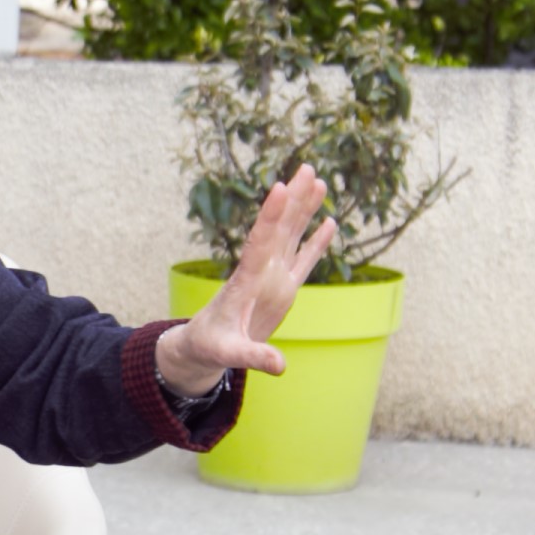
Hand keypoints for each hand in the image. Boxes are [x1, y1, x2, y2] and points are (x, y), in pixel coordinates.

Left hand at [157, 166, 337, 389]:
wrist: (204, 346)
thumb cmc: (211, 347)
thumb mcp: (229, 354)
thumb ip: (253, 356)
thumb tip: (280, 366)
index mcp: (245, 282)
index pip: (259, 244)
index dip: (270, 217)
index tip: (280, 188)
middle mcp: (259, 272)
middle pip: (279, 229)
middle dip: (293, 199)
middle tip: (308, 167)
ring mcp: (272, 277)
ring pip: (291, 236)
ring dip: (304, 209)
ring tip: (318, 180)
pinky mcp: (281, 288)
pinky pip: (303, 259)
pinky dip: (316, 241)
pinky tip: (329, 221)